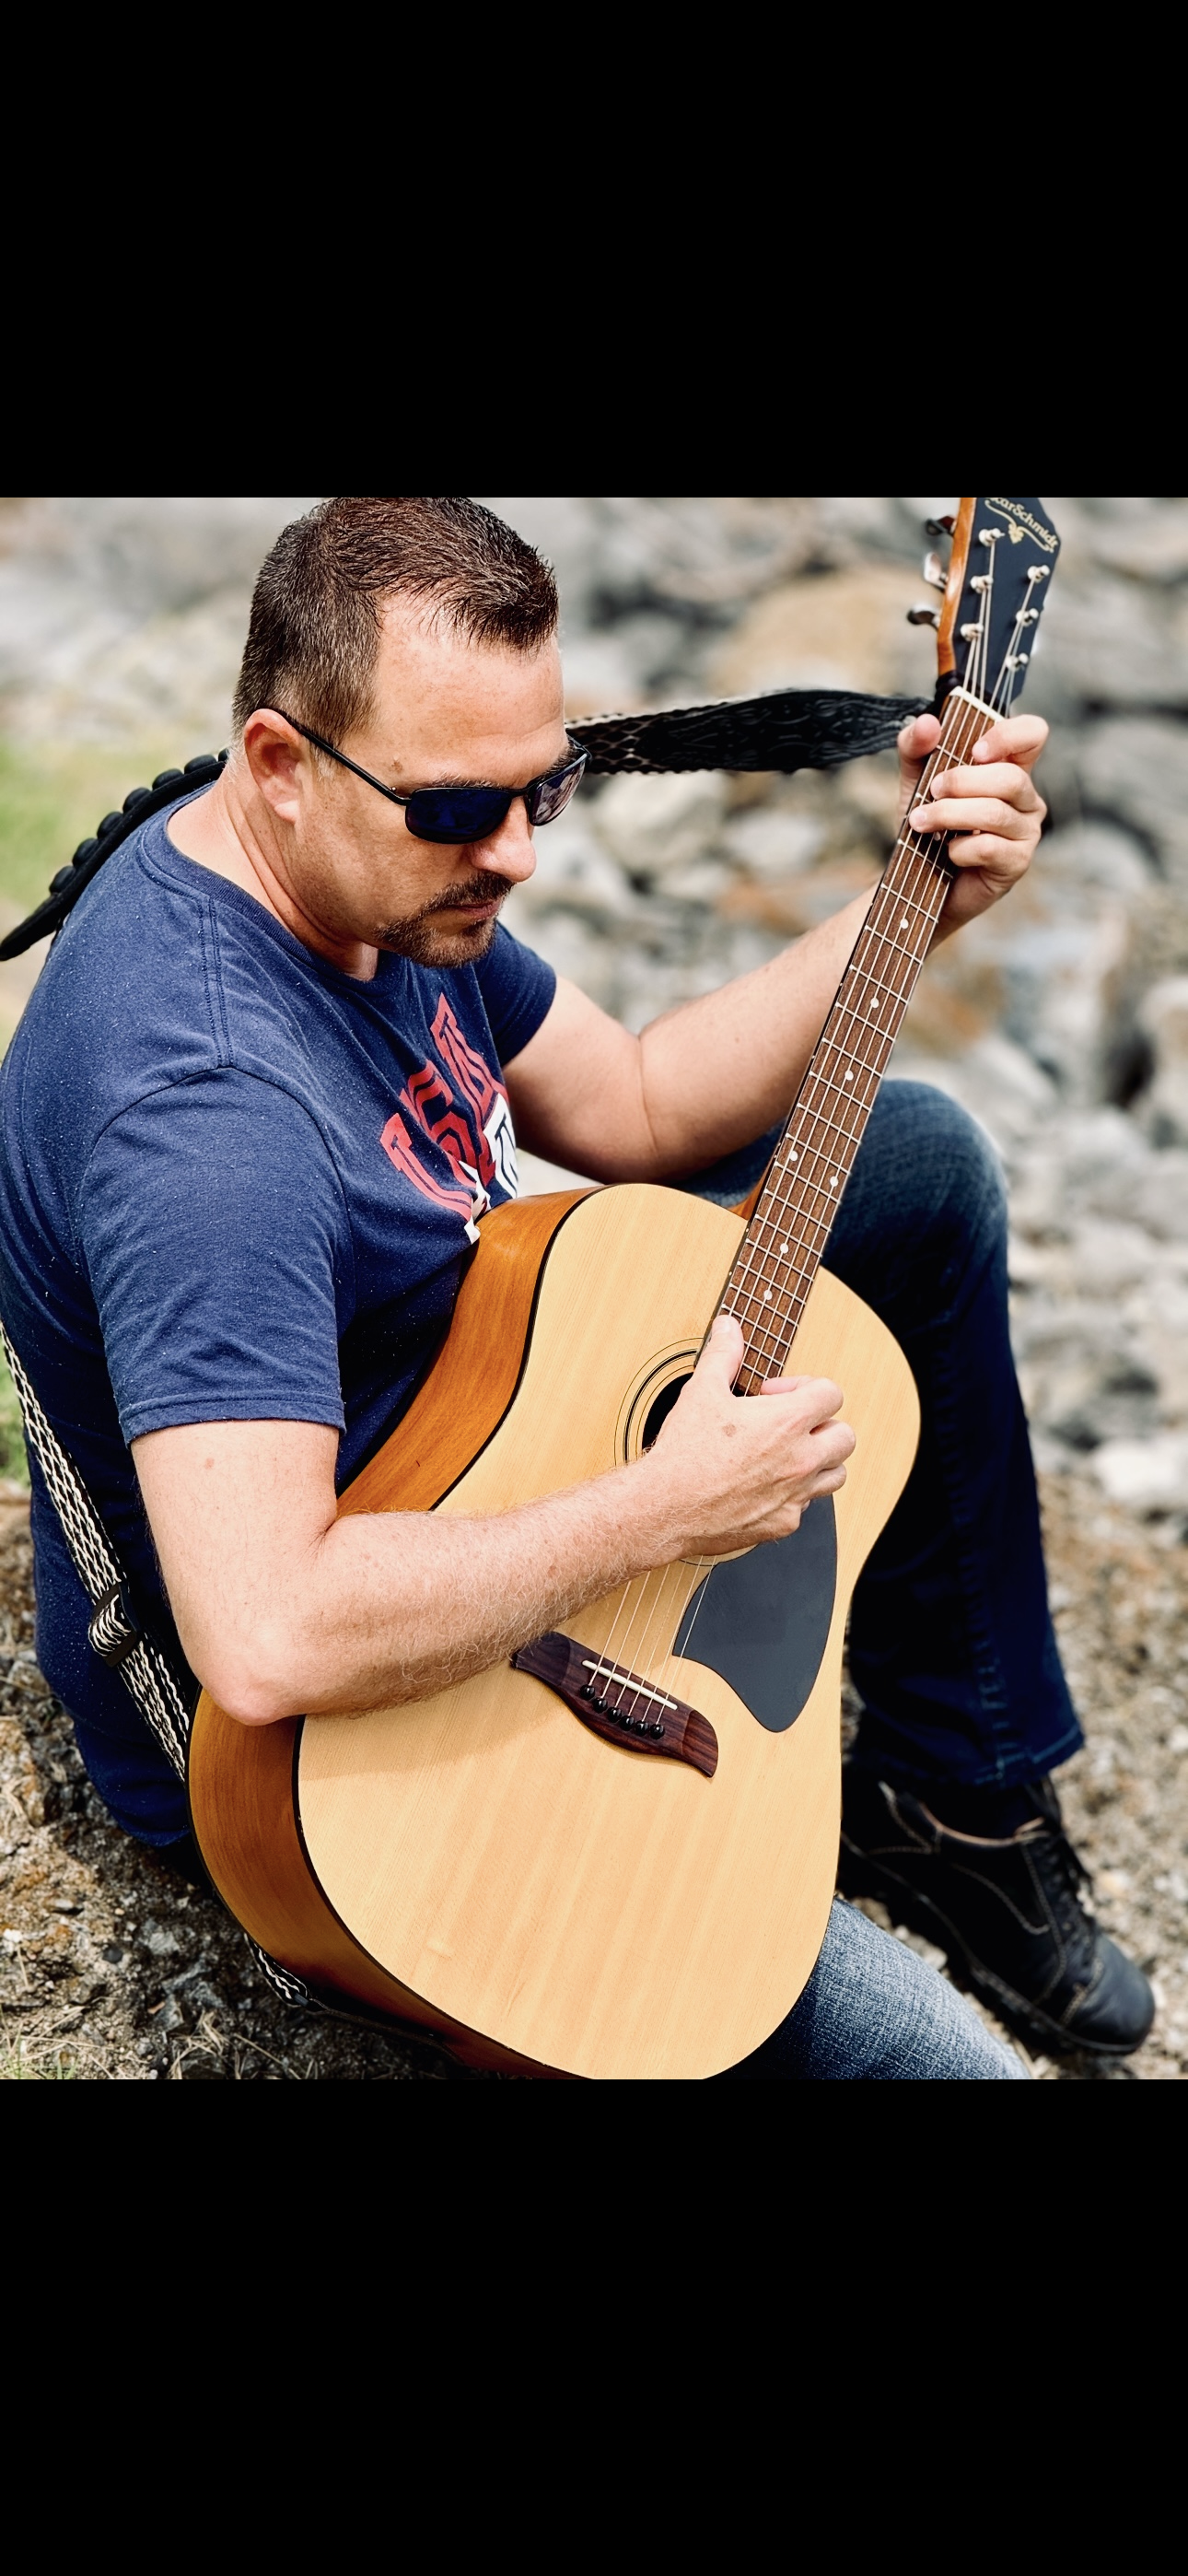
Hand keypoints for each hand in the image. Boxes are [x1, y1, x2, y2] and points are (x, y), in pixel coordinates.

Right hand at [641, 1315, 854, 1557]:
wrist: (666, 1508)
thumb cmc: (684, 1453)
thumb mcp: (701, 1391)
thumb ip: (723, 1354)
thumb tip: (728, 1328)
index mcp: (787, 1422)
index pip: (831, 1394)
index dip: (807, 1387)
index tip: (777, 1395)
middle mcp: (800, 1459)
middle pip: (845, 1436)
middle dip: (822, 1425)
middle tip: (791, 1425)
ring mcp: (795, 1494)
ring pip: (836, 1475)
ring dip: (819, 1461)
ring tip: (787, 1454)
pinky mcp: (783, 1523)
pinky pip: (806, 1506)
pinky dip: (793, 1495)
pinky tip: (765, 1486)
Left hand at [896, 709, 1047, 936]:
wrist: (919, 881)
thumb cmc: (929, 827)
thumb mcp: (915, 780)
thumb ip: (915, 747)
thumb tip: (928, 722)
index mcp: (1009, 767)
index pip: (1032, 734)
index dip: (1008, 735)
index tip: (974, 750)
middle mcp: (1026, 798)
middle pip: (1010, 777)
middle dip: (962, 782)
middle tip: (932, 791)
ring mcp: (1026, 831)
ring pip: (995, 812)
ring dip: (949, 815)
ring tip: (920, 822)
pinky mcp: (1017, 862)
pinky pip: (989, 847)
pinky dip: (959, 848)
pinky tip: (947, 853)